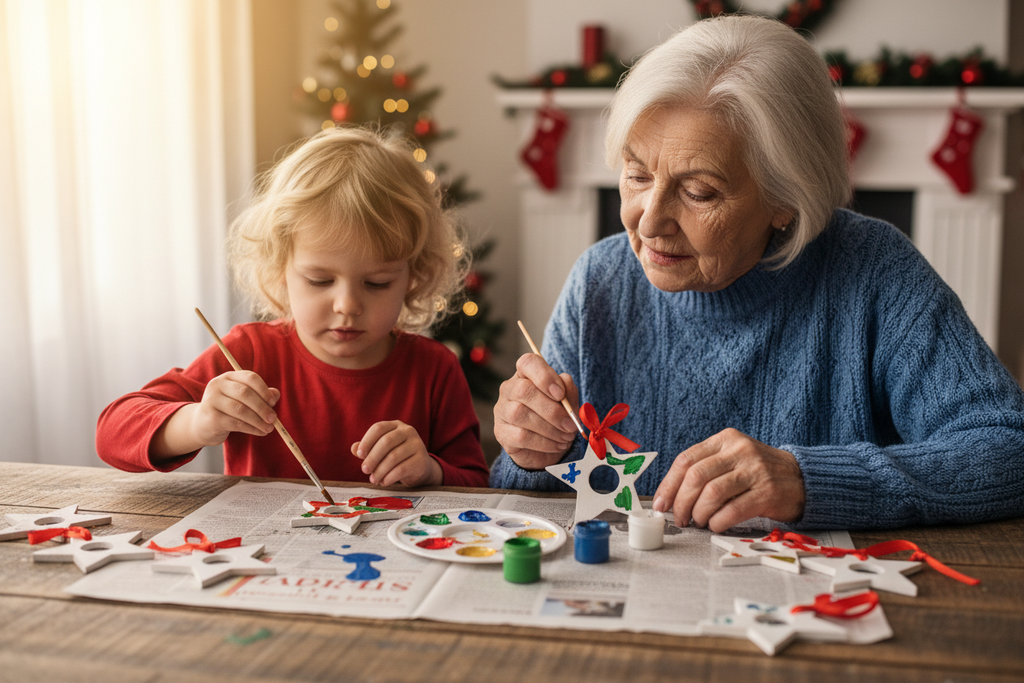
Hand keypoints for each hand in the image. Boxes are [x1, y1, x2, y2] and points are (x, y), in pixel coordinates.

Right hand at [191, 371, 279, 445]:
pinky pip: (236, 423)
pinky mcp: (211, 417)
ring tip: (269, 428)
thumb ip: (260, 395)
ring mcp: (212, 401)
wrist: (202, 424)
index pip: (250, 377)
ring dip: (258, 420)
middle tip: (273, 418)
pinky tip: (260, 432)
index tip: (273, 402)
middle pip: (245, 393)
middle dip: (262, 407)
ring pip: (241, 410)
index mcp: (228, 377)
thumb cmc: (228, 410)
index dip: (264, 390)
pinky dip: (252, 428)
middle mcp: (218, 385)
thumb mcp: (243, 399)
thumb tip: (276, 394)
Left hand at [352, 421, 441, 486]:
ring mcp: (417, 444)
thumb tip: (353, 448)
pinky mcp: (422, 459)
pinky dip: (390, 477)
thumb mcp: (382, 450)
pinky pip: (402, 468)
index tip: (359, 454)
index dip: (367, 440)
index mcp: (396, 425)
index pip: (378, 428)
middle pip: (386, 441)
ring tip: (373, 479)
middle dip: (372, 457)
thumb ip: (368, 448)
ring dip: (380, 470)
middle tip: (364, 470)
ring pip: (394, 457)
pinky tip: (384, 482)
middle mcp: (408, 431)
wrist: (420, 468)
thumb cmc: (397, 457)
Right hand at [493, 352, 579, 469]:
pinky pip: (521, 436)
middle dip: (551, 410)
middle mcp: (509, 389)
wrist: (550, 447)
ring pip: (520, 414)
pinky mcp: (501, 432)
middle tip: (570, 425)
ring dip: (549, 428)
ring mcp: (502, 410)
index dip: (544, 375)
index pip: (528, 362)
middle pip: (523, 390)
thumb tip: (564, 385)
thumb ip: (568, 390)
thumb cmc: (558, 418)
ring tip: (566, 437)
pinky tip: (556, 445)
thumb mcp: (569, 401)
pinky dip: (544, 442)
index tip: (560, 394)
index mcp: (526, 374)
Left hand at [652, 428, 804, 532]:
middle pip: (696, 477)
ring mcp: (755, 470)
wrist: (802, 478)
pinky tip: (716, 525)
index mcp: (725, 440)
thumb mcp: (733, 458)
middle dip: (681, 502)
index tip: (661, 503)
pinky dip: (718, 522)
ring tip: (699, 522)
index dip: (669, 484)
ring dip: (699, 513)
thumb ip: (705, 469)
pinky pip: (733, 509)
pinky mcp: (767, 492)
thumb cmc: (759, 472)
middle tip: (679, 518)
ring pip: (712, 493)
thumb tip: (671, 496)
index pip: (686, 460)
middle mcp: (739, 451)